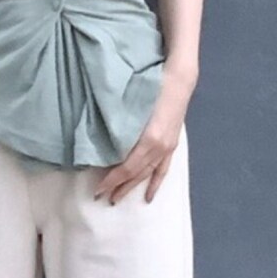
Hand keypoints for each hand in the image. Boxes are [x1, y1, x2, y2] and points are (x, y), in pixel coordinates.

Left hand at [93, 67, 194, 205]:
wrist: (179, 79)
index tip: (97, 189)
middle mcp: (160, 148)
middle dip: (119, 187)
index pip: (127, 167)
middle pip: (136, 174)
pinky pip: (163, 170)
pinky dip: (155, 183)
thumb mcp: (132, 106)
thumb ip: (120, 128)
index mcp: (149, 139)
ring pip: (148, 174)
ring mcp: (168, 148)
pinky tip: (149, 196)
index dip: (112, 180)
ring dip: (133, 187)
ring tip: (118, 198)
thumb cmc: (152, 85)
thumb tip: (101, 146)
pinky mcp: (172, 145)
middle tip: (101, 197)